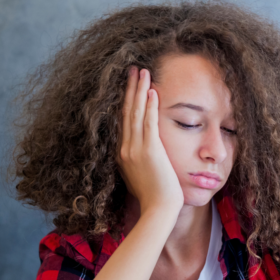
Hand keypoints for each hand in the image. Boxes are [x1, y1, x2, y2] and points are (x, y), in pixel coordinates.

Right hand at [117, 66, 183, 213]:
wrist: (158, 210)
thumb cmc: (155, 198)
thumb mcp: (141, 176)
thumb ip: (139, 162)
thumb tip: (143, 155)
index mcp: (122, 154)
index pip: (123, 121)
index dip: (125, 100)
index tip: (129, 85)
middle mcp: (124, 149)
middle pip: (126, 111)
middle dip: (130, 88)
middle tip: (133, 69)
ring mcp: (135, 149)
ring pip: (135, 113)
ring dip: (139, 90)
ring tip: (142, 71)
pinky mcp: (149, 151)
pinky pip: (148, 122)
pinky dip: (149, 105)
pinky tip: (152, 91)